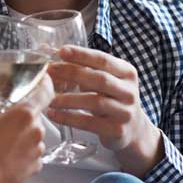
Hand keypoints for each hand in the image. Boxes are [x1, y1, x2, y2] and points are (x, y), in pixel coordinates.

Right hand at [0, 72, 53, 182]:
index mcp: (25, 114)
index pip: (46, 91)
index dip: (45, 83)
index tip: (41, 79)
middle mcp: (37, 130)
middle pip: (36, 114)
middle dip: (22, 114)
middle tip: (4, 117)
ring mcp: (38, 150)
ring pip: (33, 133)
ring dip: (21, 133)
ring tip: (1, 139)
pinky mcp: (36, 166)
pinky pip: (32, 152)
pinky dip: (22, 150)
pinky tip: (6, 154)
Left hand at [45, 47, 162, 176]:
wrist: (133, 129)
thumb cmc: (113, 99)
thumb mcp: (107, 80)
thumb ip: (87, 68)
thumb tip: (56, 53)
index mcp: (127, 73)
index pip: (103, 60)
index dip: (82, 55)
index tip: (62, 51)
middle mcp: (129, 92)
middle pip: (99, 79)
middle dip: (72, 73)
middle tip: (51, 71)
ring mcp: (124, 112)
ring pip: (94, 101)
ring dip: (68, 99)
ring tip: (49, 97)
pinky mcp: (117, 131)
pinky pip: (89, 123)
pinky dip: (68, 118)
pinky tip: (54, 114)